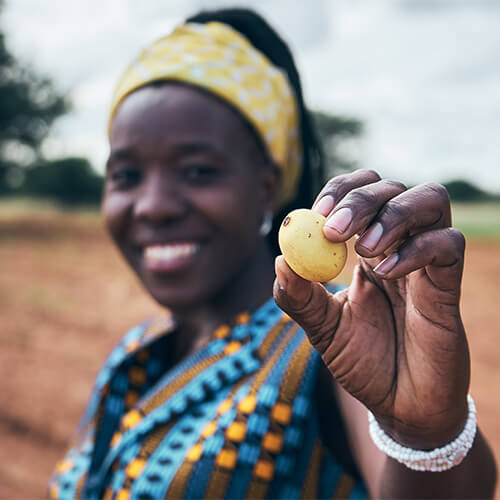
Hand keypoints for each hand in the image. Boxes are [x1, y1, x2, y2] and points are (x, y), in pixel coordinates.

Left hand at [274, 169, 469, 448]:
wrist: (399, 405)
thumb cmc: (361, 361)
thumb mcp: (321, 328)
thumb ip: (298, 297)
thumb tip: (280, 259)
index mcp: (366, 250)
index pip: (359, 193)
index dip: (340, 191)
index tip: (317, 211)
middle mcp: (398, 246)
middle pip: (390, 187)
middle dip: (361, 199)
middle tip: (334, 228)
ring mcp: (426, 261)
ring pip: (430, 199)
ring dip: (393, 214)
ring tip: (365, 250)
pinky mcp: (449, 284)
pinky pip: (447, 244)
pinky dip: (416, 249)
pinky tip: (386, 273)